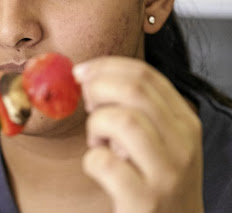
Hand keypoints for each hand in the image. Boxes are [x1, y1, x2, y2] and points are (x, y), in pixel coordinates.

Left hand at [74, 56, 203, 212]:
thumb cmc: (155, 181)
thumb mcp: (158, 141)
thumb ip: (136, 110)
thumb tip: (90, 78)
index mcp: (184, 122)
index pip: (146, 75)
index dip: (106, 66)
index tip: (81, 72)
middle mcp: (182, 143)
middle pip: (134, 89)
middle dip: (98, 88)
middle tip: (88, 106)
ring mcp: (167, 173)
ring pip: (122, 120)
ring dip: (96, 126)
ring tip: (98, 142)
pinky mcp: (145, 200)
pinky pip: (104, 163)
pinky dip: (91, 161)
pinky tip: (99, 169)